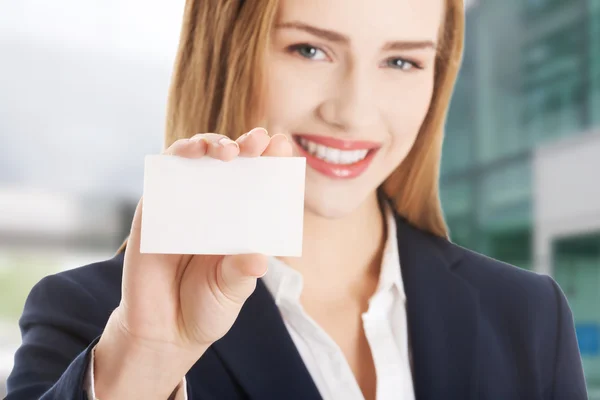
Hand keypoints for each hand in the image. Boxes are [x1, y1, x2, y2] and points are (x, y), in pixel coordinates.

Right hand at [94, 128, 291, 398]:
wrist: (163, 330)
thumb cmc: (205, 307)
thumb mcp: (231, 292)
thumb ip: (240, 274)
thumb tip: (259, 260)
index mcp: (240, 222)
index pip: (259, 183)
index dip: (271, 162)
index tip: (283, 146)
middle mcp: (214, 208)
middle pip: (230, 164)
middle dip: (245, 145)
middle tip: (259, 140)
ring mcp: (183, 205)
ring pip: (195, 160)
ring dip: (210, 144)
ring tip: (227, 151)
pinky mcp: (154, 211)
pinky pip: (162, 176)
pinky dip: (175, 159)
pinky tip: (190, 155)